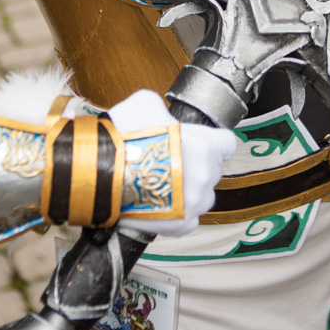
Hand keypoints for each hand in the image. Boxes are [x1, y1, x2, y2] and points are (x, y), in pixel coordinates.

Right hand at [108, 90, 237, 236]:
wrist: (102, 173)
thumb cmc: (125, 138)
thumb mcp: (144, 104)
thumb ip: (161, 108)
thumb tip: (158, 112)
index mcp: (205, 146)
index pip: (227, 144)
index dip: (214, 141)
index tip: (203, 143)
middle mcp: (205, 176)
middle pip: (212, 170)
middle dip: (195, 165)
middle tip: (170, 161)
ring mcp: (195, 203)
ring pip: (202, 196)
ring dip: (190, 191)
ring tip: (165, 184)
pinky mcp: (180, 225)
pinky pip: (189, 220)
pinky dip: (179, 214)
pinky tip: (163, 203)